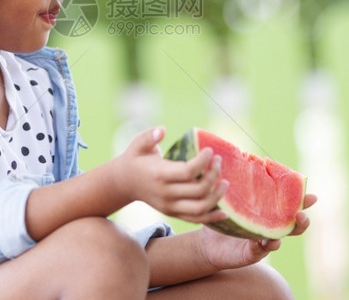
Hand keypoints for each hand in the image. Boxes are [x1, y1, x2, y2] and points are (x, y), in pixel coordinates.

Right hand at [110, 127, 227, 223]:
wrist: (123, 183)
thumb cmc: (134, 159)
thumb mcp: (137, 144)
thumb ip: (148, 136)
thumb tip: (162, 130)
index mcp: (159, 175)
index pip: (188, 171)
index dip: (203, 161)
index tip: (210, 150)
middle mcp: (166, 193)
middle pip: (198, 190)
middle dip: (214, 175)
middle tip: (219, 161)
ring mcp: (170, 206)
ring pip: (200, 208)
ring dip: (217, 196)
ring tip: (225, 182)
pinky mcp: (172, 213)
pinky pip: (195, 219)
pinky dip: (212, 218)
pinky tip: (224, 213)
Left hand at [197, 193, 317, 270]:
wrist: (207, 242)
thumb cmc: (223, 215)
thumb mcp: (231, 197)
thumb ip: (240, 181)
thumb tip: (243, 154)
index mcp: (269, 213)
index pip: (289, 206)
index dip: (302, 202)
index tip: (313, 196)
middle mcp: (269, 228)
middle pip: (293, 226)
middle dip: (302, 221)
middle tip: (301, 214)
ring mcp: (262, 241)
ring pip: (279, 240)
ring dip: (283, 235)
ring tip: (282, 232)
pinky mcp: (251, 253)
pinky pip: (261, 251)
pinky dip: (265, 246)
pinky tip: (266, 241)